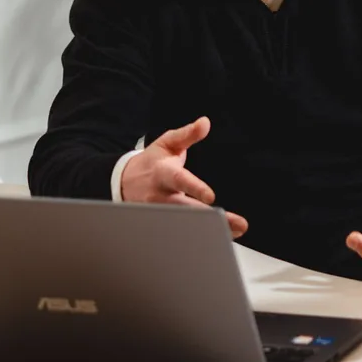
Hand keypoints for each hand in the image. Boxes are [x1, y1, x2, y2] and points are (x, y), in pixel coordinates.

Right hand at [118, 117, 247, 236]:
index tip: (211, 197)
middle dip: (212, 218)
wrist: (124, 182)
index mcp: (163, 173)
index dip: (195, 188)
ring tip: (234, 233)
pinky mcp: (160, 224)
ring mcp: (159, 214)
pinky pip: (181, 232)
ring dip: (210, 231)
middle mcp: (160, 196)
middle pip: (186, 210)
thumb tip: (205, 123)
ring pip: (184, 225)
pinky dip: (200, 237)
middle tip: (236, 224)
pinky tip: (219, 239)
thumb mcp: (167, 143)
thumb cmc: (152, 162)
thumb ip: (187, 134)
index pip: (180, 180)